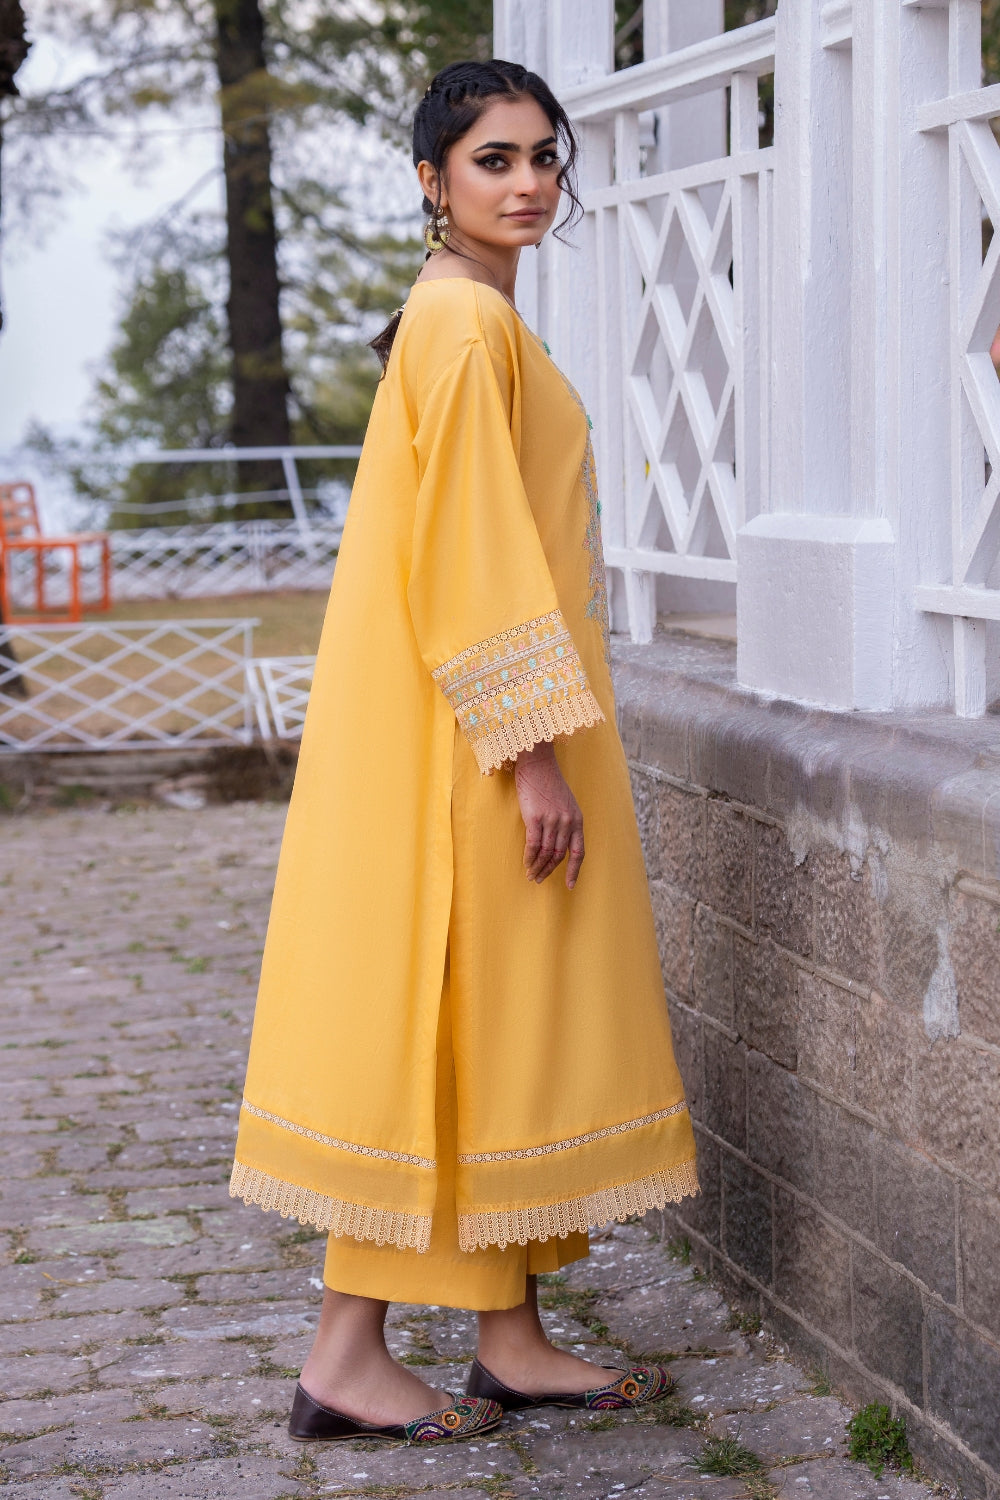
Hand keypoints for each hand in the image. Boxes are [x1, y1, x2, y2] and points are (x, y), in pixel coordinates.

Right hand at [513, 741, 584, 888]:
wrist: (537, 764)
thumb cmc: (549, 783)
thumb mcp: (565, 803)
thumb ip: (566, 822)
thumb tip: (559, 844)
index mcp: (577, 820)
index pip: (579, 852)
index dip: (574, 871)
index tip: (570, 885)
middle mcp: (567, 822)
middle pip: (559, 856)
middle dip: (549, 870)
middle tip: (539, 879)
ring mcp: (552, 820)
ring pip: (546, 853)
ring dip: (538, 867)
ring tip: (531, 875)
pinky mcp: (535, 818)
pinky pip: (533, 845)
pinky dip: (529, 857)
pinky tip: (526, 864)